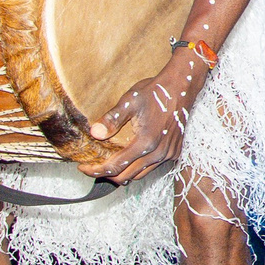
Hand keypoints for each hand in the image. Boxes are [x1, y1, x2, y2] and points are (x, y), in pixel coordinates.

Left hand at [82, 57, 201, 183]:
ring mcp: (168, 155)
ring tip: (109, 165)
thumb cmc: (155, 93)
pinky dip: (138, 168)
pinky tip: (131, 158)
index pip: (115, 167)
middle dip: (106, 175)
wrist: (182, 88)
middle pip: (126, 177)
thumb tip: (95, 133)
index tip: (82, 168)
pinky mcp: (174, 153)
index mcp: (145, 143)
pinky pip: (152, 168)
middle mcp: (158, 154)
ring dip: (123, 174)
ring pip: (140, 175)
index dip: (96, 170)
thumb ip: (112, 119)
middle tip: (93, 167)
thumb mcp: (130, 102)